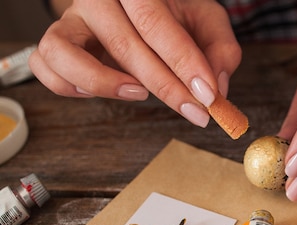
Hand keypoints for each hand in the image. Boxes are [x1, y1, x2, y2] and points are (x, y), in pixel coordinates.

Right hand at [29, 0, 240, 126]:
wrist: (141, 5)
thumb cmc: (174, 14)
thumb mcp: (206, 20)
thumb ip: (220, 48)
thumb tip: (218, 85)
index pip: (155, 22)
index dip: (183, 62)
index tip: (207, 94)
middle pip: (122, 43)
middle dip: (164, 86)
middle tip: (195, 111)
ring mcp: (72, 20)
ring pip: (62, 51)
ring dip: (103, 83)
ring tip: (139, 94)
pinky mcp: (57, 43)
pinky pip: (45, 67)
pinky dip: (69, 87)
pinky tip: (107, 92)